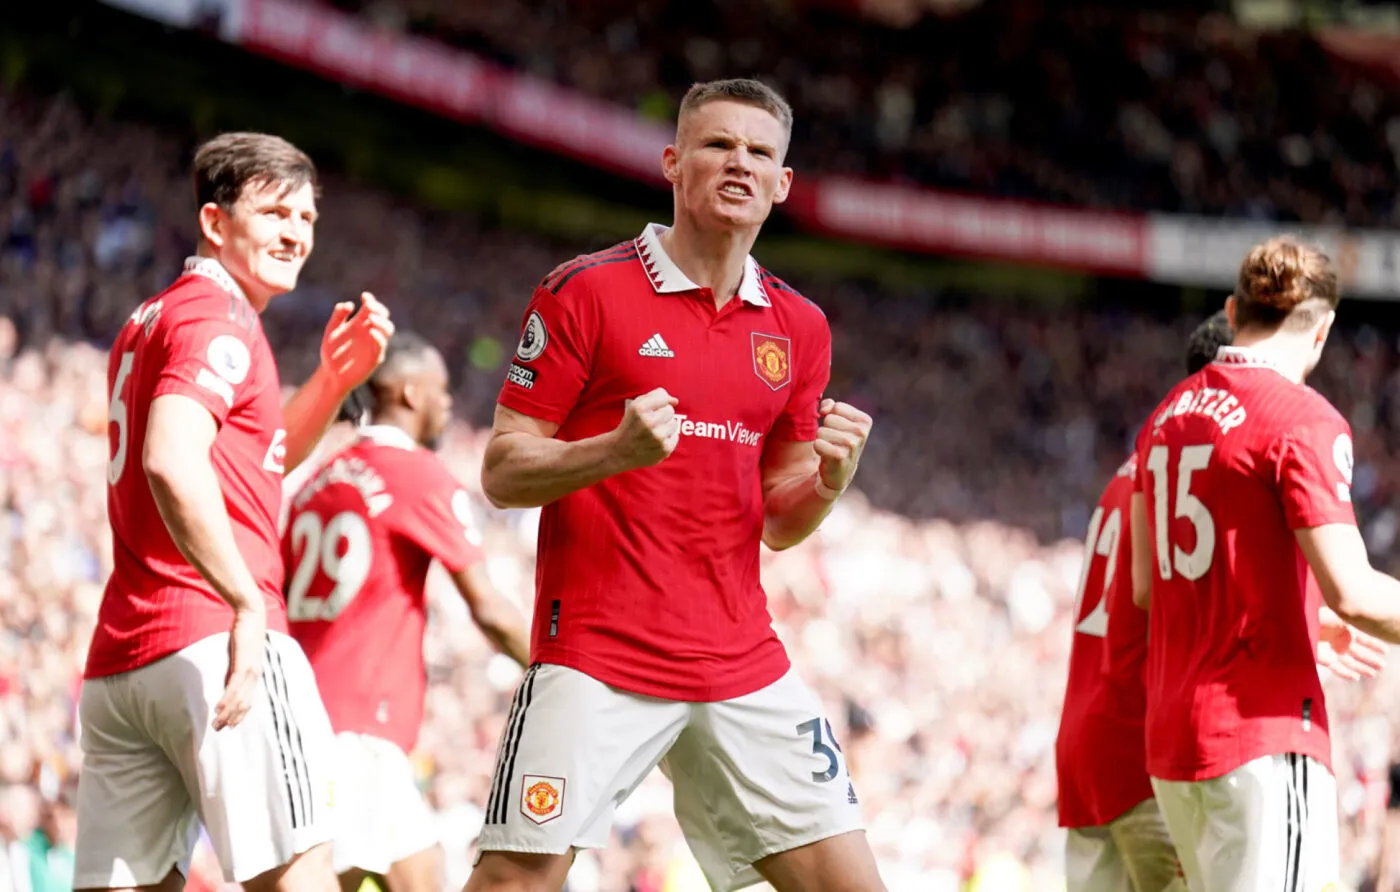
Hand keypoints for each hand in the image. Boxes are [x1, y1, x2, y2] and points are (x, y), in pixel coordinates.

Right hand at [214, 606, 266, 729]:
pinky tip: (218, 708)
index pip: (249, 700)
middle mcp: (256, 675)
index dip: (240, 714)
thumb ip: (234, 669)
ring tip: (216, 724)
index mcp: (255, 674)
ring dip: (227, 713)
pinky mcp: (244, 664)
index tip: (230, 726)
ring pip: (239, 698)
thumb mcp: (238, 655)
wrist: (250, 615)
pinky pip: (234, 686)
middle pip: (245, 703)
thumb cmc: (244, 633)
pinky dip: (227, 699)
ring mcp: (251, 670)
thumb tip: (226, 680)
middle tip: (219, 730)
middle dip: (232, 718)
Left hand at [320, 292, 393, 394]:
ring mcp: (373, 344)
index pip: (371, 308)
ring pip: (387, 329)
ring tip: (371, 319)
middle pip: (383, 316)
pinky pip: (382, 345)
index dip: (370, 300)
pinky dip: (379, 336)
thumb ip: (338, 316)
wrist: (331, 374)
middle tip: (369, 307)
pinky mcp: (375, 357)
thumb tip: (350, 304)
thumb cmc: (331, 353)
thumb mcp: (331, 331)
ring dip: (382, 322)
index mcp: (359, 324)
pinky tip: (371, 331)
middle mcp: (369, 332)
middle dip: (378, 309)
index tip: (364, 297)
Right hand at [613, 388, 679, 469]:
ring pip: (674, 423)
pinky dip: (668, 438)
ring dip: (666, 426)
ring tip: (653, 432)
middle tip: (651, 422)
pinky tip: (656, 441)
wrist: (620, 452)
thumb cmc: (630, 425)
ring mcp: (658, 437)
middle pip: (670, 410)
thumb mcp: (635, 405)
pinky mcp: (665, 448)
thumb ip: (655, 396)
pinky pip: (676, 436)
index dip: (659, 402)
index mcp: (639, 408)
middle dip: (662, 414)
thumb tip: (675, 401)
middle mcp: (649, 422)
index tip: (652, 409)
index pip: (664, 397)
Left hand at [814, 399, 870, 495]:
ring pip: (822, 431)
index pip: (837, 407)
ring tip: (831, 447)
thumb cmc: (839, 441)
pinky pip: (818, 443)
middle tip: (834, 441)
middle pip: (829, 419)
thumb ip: (832, 406)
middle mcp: (862, 432)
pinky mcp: (840, 455)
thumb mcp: (840, 421)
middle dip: (827, 429)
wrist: (841, 471)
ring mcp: (852, 444)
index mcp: (865, 421)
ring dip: (822, 439)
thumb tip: (825, 408)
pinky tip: (827, 455)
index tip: (837, 428)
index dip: (831, 416)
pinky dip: (818, 448)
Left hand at [1318, 606, 1386, 680]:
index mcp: (1346, 629)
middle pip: (1359, 653)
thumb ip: (1355, 623)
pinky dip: (1346, 674)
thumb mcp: (1341, 617)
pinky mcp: (1324, 658)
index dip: (1375, 645)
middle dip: (1371, 659)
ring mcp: (1333, 650)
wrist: (1301, 624)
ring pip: (1351, 662)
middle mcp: (1340, 640)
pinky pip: (1338, 668)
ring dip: (1362, 668)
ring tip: (1373, 674)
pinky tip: (1356, 678)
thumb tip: (1370, 625)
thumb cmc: (1320, 617)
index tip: (1386, 651)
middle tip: (1383, 666)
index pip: (1364, 638)